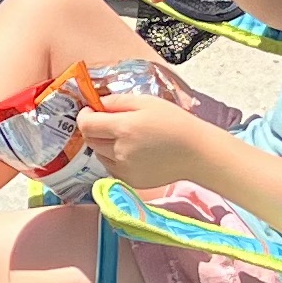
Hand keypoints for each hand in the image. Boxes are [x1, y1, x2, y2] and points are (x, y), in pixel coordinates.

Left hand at [76, 96, 219, 192]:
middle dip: (93, 129)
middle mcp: (120, 151)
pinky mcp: (130, 181)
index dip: (84, 115)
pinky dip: (113, 158)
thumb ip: (117, 101)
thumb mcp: (146, 102)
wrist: (197, 152)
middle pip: (90, 140)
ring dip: (103, 144)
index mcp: (124, 128)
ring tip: (124, 137)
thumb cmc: (174, 123)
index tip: (91, 110)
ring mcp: (124, 169)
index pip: (86, 124)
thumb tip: (95, 103)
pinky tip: (131, 151)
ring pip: (98, 154)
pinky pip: (110, 167)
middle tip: (108, 122)